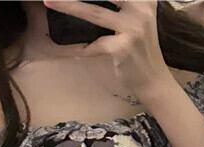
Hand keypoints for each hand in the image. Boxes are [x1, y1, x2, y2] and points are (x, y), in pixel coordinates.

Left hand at [42, 0, 175, 105]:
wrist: (154, 80)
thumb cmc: (141, 49)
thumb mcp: (138, 18)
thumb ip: (122, 4)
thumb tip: (88, 0)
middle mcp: (141, 8)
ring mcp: (132, 28)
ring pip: (94, 13)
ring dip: (69, 7)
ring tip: (50, 1)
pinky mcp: (123, 48)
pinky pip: (95, 45)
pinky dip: (84, 49)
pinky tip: (78, 51)